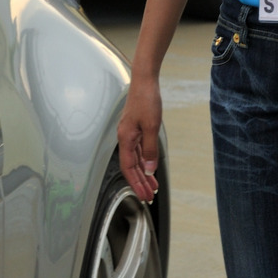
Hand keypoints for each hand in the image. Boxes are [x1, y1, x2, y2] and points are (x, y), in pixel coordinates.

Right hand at [117, 74, 162, 201]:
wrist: (145, 80)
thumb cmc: (146, 100)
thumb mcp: (152, 127)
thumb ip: (150, 150)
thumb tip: (149, 170)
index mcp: (125, 139)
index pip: (128, 168)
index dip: (135, 183)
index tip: (143, 196)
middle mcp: (125, 137)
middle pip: (131, 166)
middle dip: (139, 182)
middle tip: (148, 196)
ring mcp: (130, 133)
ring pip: (135, 159)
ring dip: (143, 173)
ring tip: (152, 186)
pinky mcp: (135, 128)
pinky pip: (138, 150)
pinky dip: (144, 161)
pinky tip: (150, 167)